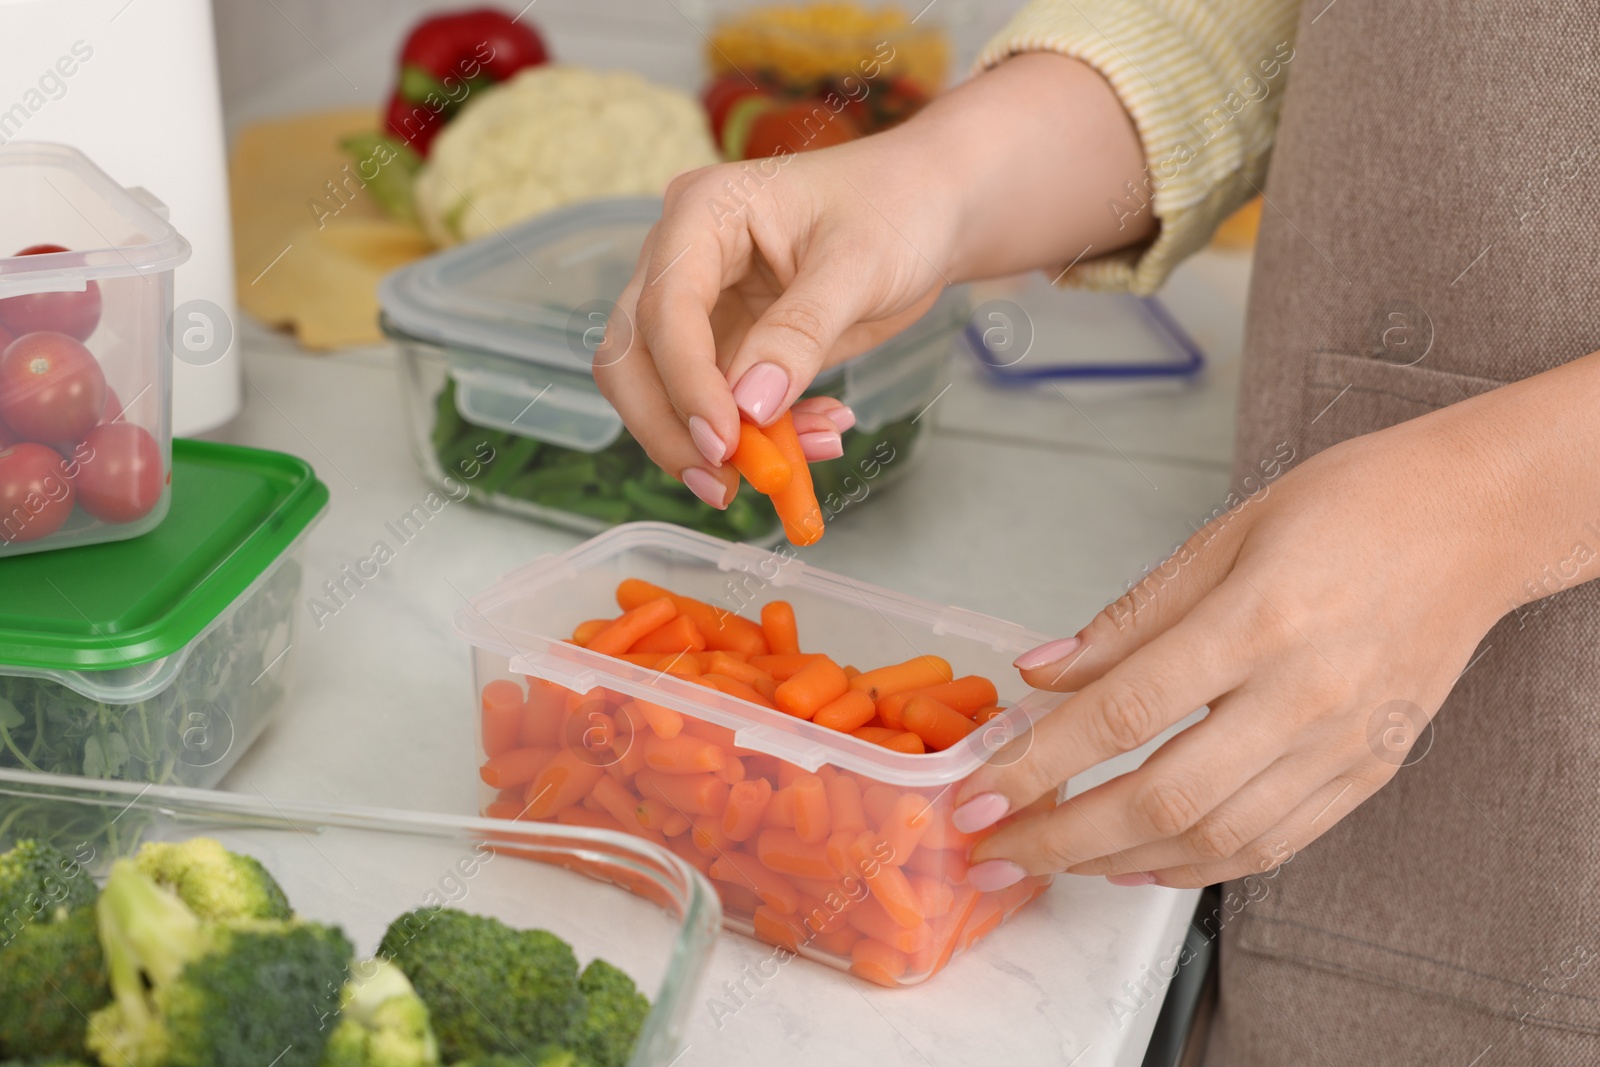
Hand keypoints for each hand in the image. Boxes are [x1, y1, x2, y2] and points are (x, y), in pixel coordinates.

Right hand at [592, 54, 1154, 508]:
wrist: (930, 210)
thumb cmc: (897, 207)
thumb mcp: (860, 265)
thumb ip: (800, 334)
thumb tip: (749, 408)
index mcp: (702, 212)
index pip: (664, 309)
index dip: (686, 383)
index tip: (723, 444)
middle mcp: (683, 258)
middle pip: (634, 357)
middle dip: (672, 427)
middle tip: (723, 485)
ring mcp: (701, 306)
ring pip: (668, 394)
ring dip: (722, 443)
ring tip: (793, 468)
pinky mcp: (728, 346)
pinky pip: (724, 409)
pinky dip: (762, 437)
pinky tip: (818, 436)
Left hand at [950, 409, 1532, 890]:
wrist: (1478, 520)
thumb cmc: (1355, 505)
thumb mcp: (1228, 533)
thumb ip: (1130, 617)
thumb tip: (1041, 671)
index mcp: (1260, 620)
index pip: (1125, 712)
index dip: (1041, 763)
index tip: (979, 794)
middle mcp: (1306, 695)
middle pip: (1163, 797)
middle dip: (1061, 837)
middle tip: (994, 850)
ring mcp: (1344, 744)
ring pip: (1214, 837)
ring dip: (1117, 861)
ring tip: (1051, 860)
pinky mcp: (1369, 772)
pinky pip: (1273, 844)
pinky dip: (1197, 866)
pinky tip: (1140, 863)